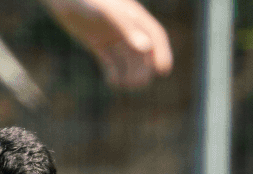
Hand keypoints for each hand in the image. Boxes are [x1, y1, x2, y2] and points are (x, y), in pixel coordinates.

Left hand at [40, 0, 172, 88]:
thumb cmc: (88, 1)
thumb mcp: (109, 13)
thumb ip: (127, 28)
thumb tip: (146, 48)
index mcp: (134, 16)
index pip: (155, 35)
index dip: (162, 52)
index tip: (163, 71)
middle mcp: (125, 27)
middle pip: (143, 53)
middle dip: (143, 70)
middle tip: (136, 85)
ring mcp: (111, 35)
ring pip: (127, 60)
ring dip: (129, 75)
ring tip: (121, 85)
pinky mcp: (97, 43)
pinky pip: (110, 62)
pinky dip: (113, 74)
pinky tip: (110, 82)